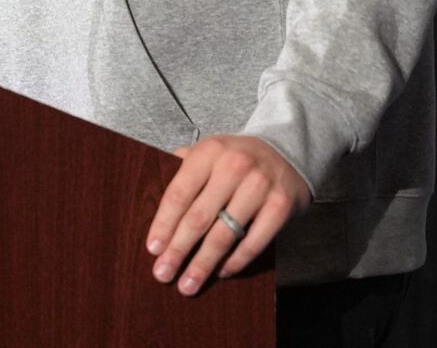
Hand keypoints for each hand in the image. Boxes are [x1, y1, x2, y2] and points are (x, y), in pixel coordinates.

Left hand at [144, 134, 310, 294]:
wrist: (287, 153)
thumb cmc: (236, 158)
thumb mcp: (209, 152)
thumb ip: (182, 167)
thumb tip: (150, 193)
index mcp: (209, 151)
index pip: (179, 193)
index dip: (164, 224)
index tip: (152, 249)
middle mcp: (234, 166)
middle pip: (198, 218)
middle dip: (178, 250)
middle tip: (163, 274)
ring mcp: (260, 186)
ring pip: (225, 235)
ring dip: (203, 264)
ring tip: (188, 284)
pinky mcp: (281, 206)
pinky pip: (253, 242)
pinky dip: (235, 262)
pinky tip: (221, 272)